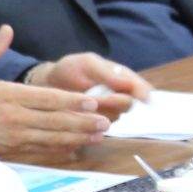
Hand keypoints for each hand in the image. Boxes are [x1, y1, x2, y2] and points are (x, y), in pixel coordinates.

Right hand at [0, 26, 111, 161]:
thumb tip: (7, 29)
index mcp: (8, 96)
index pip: (47, 99)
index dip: (72, 101)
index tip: (92, 102)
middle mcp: (15, 118)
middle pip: (55, 120)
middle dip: (82, 121)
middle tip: (105, 122)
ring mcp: (14, 137)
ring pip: (52, 138)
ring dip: (77, 137)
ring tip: (97, 136)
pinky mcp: (11, 150)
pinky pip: (41, 152)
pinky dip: (60, 151)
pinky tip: (75, 150)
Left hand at [30, 53, 151, 114]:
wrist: (48, 84)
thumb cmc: (70, 70)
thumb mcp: (88, 64)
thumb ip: (108, 74)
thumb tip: (131, 84)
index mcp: (121, 78)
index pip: (140, 88)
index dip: (144, 93)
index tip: (143, 98)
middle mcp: (119, 97)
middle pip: (127, 105)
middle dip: (114, 102)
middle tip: (98, 98)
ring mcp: (108, 112)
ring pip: (113, 117)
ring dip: (99, 111)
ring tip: (81, 102)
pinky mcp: (96, 125)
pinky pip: (99, 127)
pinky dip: (89, 120)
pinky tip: (77, 113)